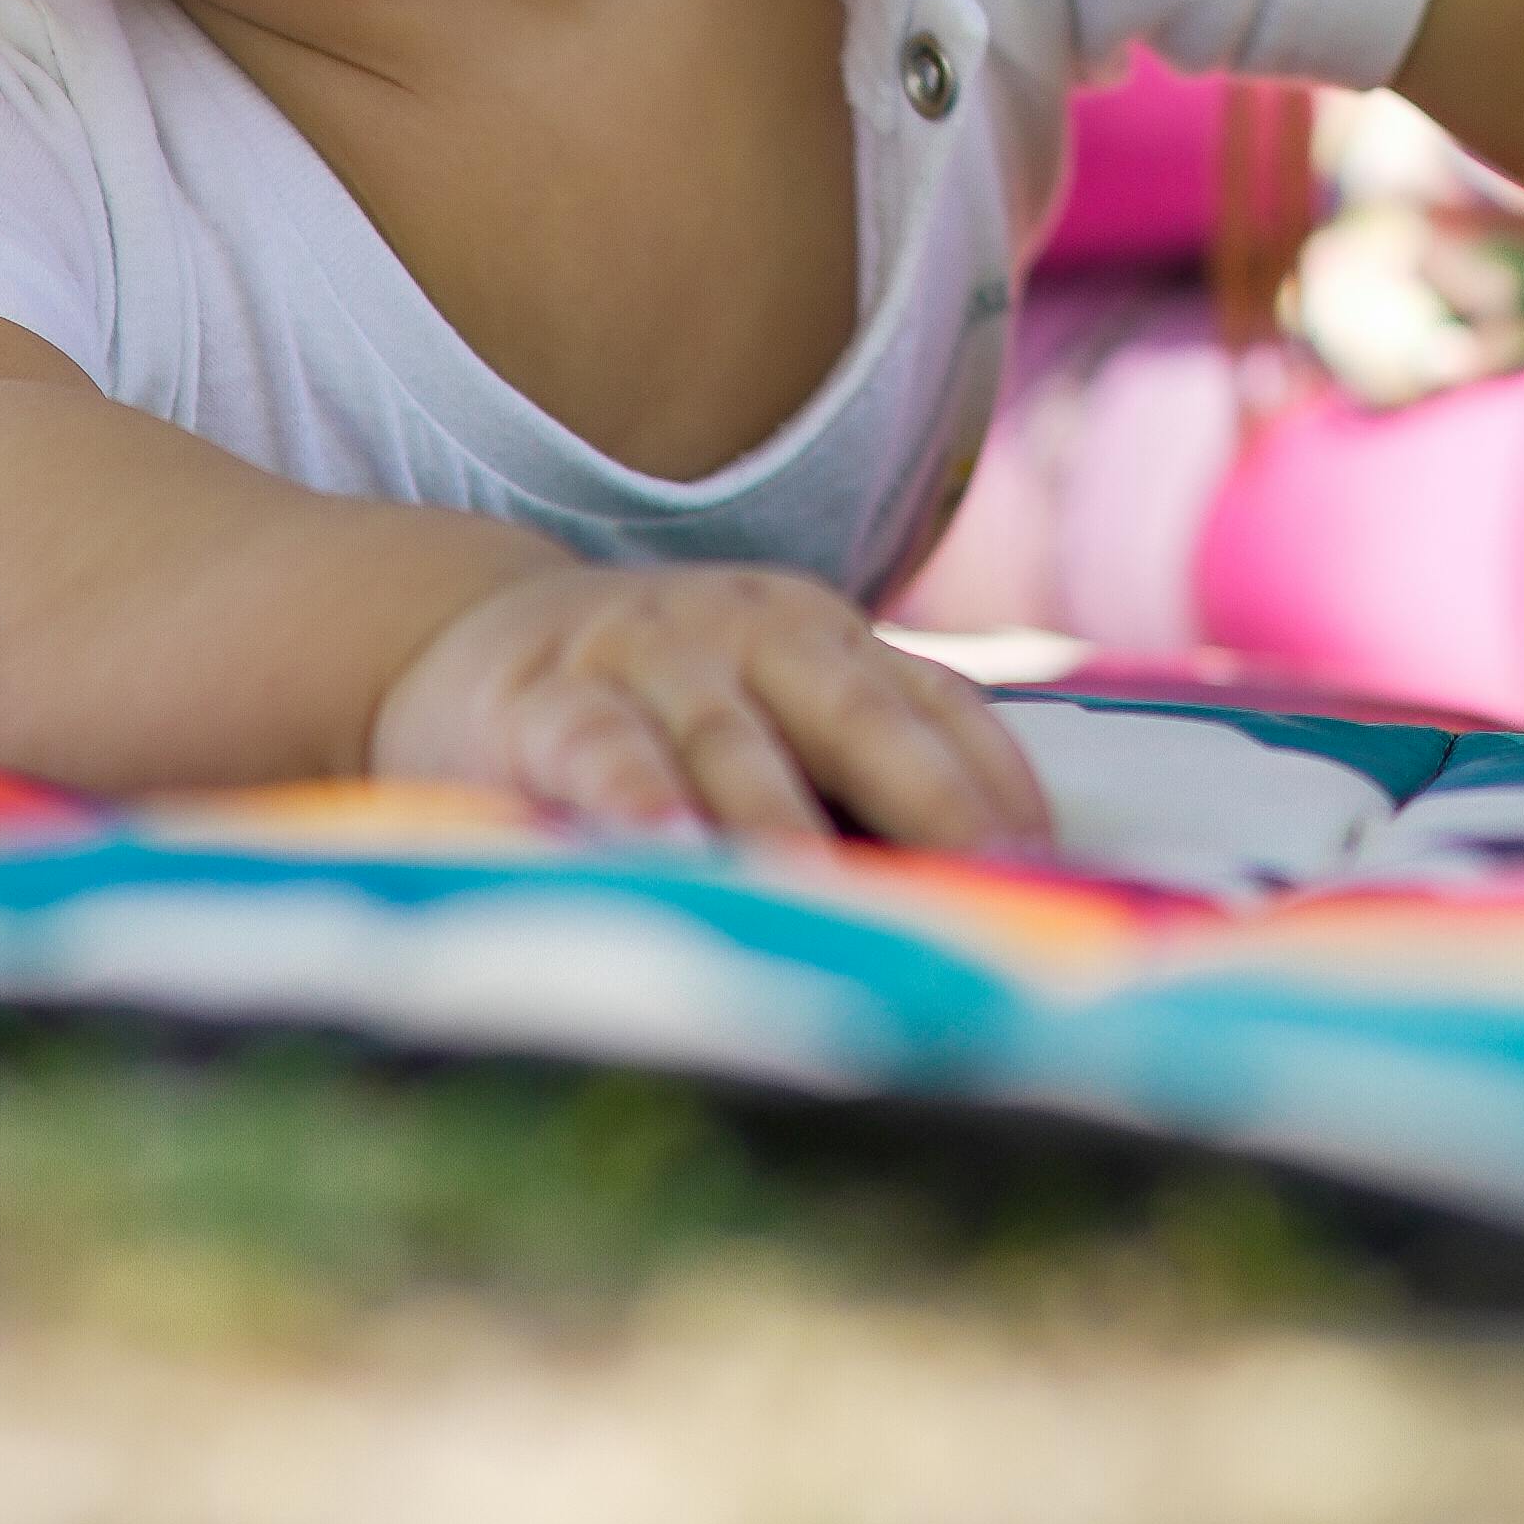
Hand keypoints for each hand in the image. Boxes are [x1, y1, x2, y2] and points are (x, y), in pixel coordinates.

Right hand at [369, 561, 1057, 851]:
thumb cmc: (661, 706)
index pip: (936, 702)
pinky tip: (666, 851)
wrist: (467, 641)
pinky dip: (635, 799)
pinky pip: (599, 749)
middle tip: (987, 880)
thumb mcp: (771, 709)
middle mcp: (750, 629)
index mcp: (826, 635)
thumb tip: (992, 894)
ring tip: (824, 892)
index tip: (1055, 868)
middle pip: (856, 714)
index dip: (996, 782)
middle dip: (930, 799)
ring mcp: (647, 655)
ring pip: (729, 738)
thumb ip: (860, 780)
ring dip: (781, 816)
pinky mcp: (544, 698)